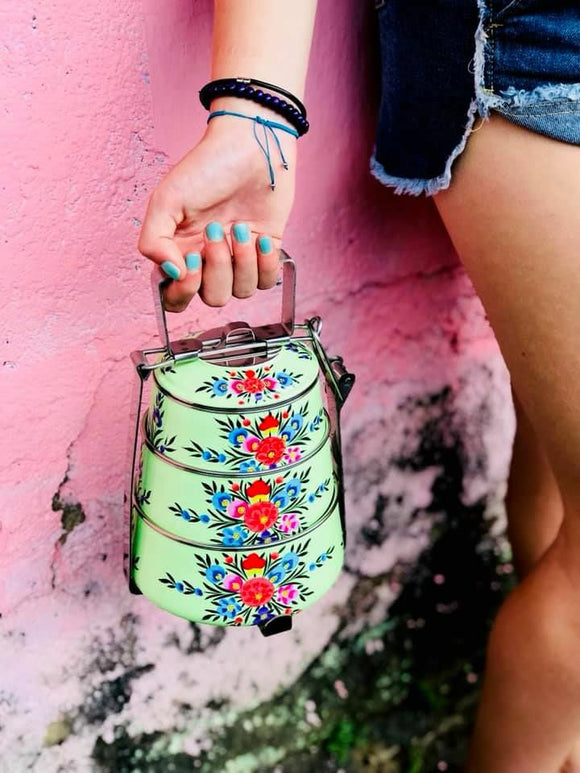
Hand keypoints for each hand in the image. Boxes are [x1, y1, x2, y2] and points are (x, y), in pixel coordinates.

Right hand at [137, 110, 296, 311]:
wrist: (251, 146)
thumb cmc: (207, 167)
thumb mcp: (166, 199)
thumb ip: (153, 242)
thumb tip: (171, 273)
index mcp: (179, 252)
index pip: (175, 298)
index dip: (183, 291)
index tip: (190, 262)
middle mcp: (208, 261)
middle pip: (212, 298)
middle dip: (217, 269)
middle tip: (216, 231)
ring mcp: (238, 259)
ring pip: (240, 293)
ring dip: (242, 261)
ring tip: (241, 226)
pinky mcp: (266, 253)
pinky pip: (266, 283)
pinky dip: (265, 263)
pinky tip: (260, 235)